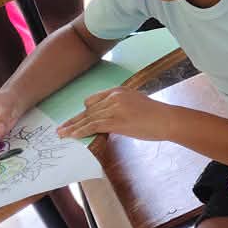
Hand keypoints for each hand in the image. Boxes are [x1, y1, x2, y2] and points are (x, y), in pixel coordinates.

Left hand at [57, 87, 174, 142]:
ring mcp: (114, 108)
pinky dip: (81, 131)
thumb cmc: (155, 115)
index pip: (93, 100)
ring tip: (62, 134)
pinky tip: (73, 136)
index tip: (74, 120)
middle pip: (88, 110)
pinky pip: (93, 126)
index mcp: (118, 91)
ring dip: (73, 127)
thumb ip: (119, 107)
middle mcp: (114, 97)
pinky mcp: (116, 121)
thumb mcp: (134, 103)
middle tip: (60, 128)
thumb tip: (106, 119)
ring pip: (88, 118)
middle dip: (73, 120)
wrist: (167, 119)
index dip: (82, 112)